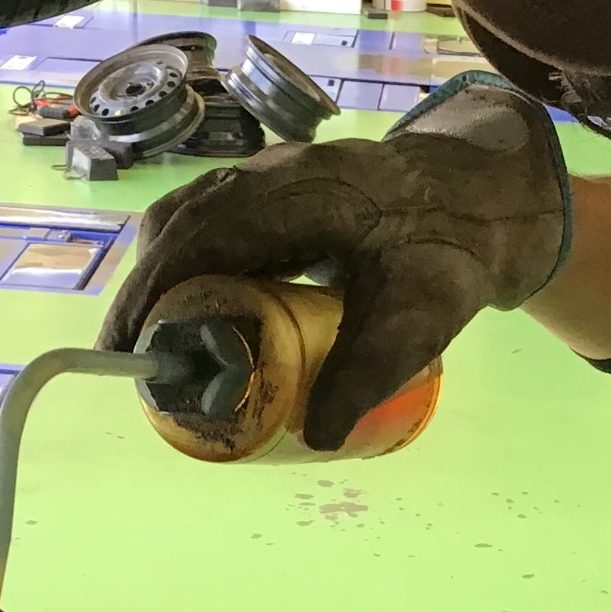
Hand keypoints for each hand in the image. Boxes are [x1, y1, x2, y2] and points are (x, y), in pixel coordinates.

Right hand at [99, 72, 569, 450]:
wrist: (484, 198)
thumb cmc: (450, 252)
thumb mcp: (422, 319)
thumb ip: (370, 372)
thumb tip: (315, 437)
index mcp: (304, 194)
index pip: (202, 235)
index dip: (154, 291)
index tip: (127, 350)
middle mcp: (275, 174)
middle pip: (181, 224)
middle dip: (148, 293)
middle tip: (137, 364)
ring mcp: (271, 177)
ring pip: (191, 220)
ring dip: (167, 280)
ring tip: (160, 349)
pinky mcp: (274, 192)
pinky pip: (214, 223)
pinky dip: (193, 269)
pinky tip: (199, 318)